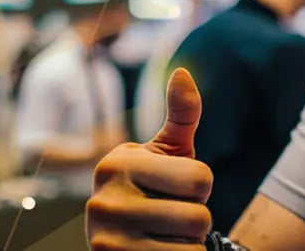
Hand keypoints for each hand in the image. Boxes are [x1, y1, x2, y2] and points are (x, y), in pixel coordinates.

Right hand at [87, 68, 213, 249]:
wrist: (126, 242)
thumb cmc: (157, 188)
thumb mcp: (168, 151)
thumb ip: (181, 114)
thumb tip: (181, 70)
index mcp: (117, 163)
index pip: (200, 179)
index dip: (200, 187)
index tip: (175, 188)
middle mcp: (103, 200)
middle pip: (198, 216)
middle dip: (197, 218)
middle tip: (173, 216)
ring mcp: (106, 239)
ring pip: (191, 244)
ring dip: (190, 242)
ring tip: (166, 234)